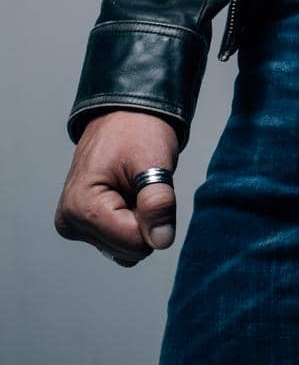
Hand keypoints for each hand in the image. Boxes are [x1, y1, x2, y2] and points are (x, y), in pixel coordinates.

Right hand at [54, 111, 179, 266]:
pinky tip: (126, 196)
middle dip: (145, 221)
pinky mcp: (82, 225)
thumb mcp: (154, 161)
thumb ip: (157, 202)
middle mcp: (70, 222)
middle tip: (141, 185)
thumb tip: (162, 241)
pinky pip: (119, 242)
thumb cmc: (138, 131)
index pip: (133, 244)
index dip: (153, 220)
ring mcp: (73, 225)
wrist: (124, 114)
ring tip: (132, 188)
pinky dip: (131, 222)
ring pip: (125, 250)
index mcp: (81, 206)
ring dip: (139, 221)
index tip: (149, 185)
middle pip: (128, 250)